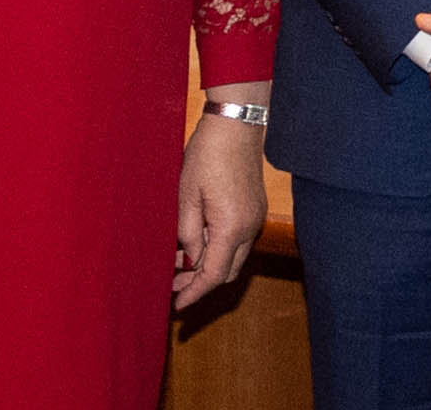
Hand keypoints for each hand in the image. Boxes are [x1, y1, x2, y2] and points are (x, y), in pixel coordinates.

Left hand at [172, 117, 266, 305]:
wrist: (236, 124)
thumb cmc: (208, 155)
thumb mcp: (186, 196)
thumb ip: (187, 233)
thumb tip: (188, 258)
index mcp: (232, 227)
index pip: (214, 275)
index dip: (194, 293)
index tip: (177, 306)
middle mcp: (250, 228)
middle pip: (228, 271)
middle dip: (201, 282)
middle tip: (173, 284)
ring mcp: (256, 218)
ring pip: (233, 257)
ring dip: (209, 264)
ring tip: (180, 261)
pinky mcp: (255, 208)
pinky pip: (238, 240)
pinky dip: (219, 248)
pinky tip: (198, 239)